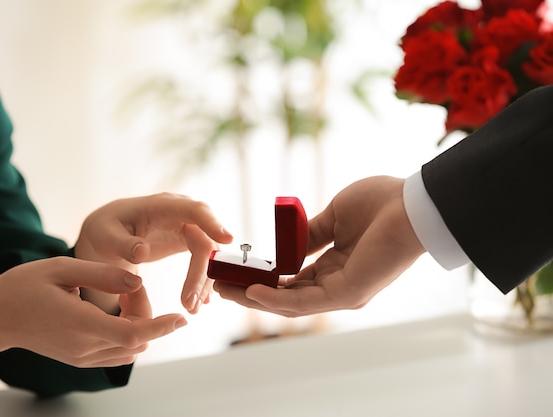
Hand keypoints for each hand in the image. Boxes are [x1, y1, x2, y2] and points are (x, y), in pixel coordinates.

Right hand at [0, 257, 185, 387]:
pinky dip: (127, 333)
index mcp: (81, 323)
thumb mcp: (62, 268)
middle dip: (147, 312)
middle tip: (129, 285)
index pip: (133, 333)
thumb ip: (104, 274)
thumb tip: (139, 281)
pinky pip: (117, 352)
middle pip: (137, 338)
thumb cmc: (23, 287)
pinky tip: (115, 310)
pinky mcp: (80, 359)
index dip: (161, 326)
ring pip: (130, 348)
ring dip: (138, 323)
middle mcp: (85, 347)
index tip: (181, 318)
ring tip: (120, 295)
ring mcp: (82, 357)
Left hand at [74, 193, 232, 313]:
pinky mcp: (189, 239)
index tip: (228, 240)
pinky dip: (202, 281)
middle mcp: (181, 213)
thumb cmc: (106, 231)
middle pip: (205, 240)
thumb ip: (123, 244)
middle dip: (203, 273)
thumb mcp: (105, 236)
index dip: (212, 222)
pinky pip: (204, 260)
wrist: (108, 233)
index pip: (194, 210)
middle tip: (190, 304)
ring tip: (192, 309)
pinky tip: (199, 302)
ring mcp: (188, 226)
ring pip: (208, 254)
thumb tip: (142, 251)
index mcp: (161, 206)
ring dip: (203, 282)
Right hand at [214, 176, 425, 316]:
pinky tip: (252, 292)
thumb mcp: (333, 215)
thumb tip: (287, 245)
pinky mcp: (348, 294)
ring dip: (256, 298)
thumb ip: (310, 233)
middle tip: (222, 287)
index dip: (265, 278)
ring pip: (291, 303)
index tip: (238, 272)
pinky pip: (305, 302)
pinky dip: (276, 300)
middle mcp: (339, 283)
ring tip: (226, 291)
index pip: (295, 280)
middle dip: (252, 293)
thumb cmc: (381, 204)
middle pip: (287, 296)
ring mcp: (343, 292)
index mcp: (337, 265)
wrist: (411, 204)